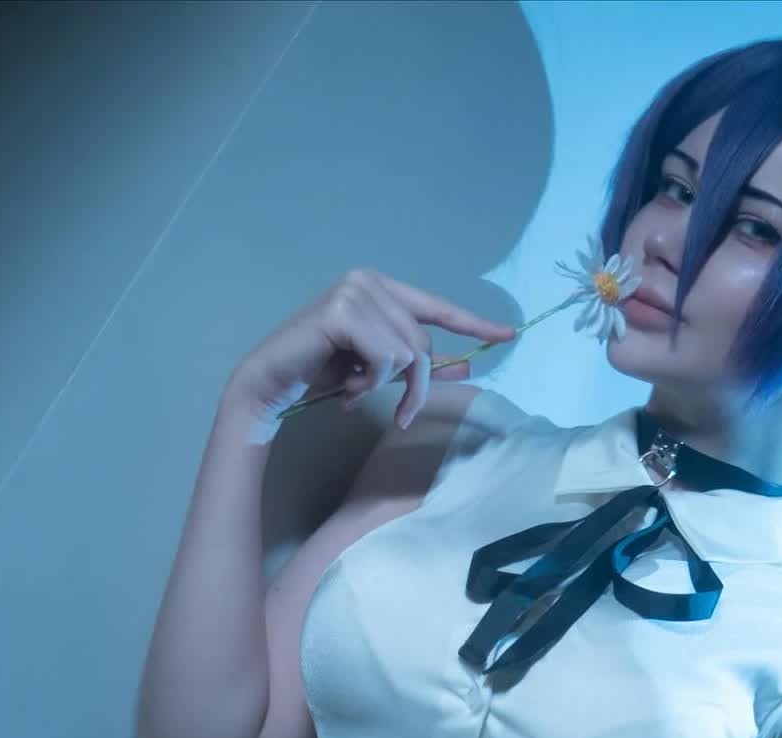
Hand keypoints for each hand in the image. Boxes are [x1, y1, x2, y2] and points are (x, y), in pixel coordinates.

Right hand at [228, 267, 515, 433]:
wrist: (272, 383)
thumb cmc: (322, 375)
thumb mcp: (378, 372)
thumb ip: (418, 366)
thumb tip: (467, 367)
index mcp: (381, 289)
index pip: (437, 307)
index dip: (474, 323)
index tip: (509, 335)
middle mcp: (370, 281)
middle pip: (423, 342)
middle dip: (413, 385)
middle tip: (393, 411)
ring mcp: (356, 291)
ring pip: (408, 352)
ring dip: (385, 386)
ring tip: (354, 390)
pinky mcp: (343, 310)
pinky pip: (386, 357)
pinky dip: (370, 382)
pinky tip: (346, 385)